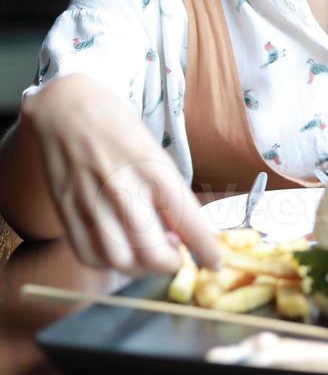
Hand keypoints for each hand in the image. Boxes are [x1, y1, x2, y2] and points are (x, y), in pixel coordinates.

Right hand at [21, 74, 220, 275]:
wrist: (67, 107)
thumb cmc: (118, 127)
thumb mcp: (153, 151)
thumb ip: (166, 193)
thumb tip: (181, 237)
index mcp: (152, 166)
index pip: (187, 219)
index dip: (205, 248)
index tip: (214, 262)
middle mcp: (122, 186)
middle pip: (152, 252)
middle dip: (170, 263)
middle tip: (174, 256)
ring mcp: (90, 201)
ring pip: (120, 260)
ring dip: (140, 268)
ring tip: (146, 253)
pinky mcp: (65, 210)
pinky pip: (89, 255)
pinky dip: (108, 263)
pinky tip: (118, 248)